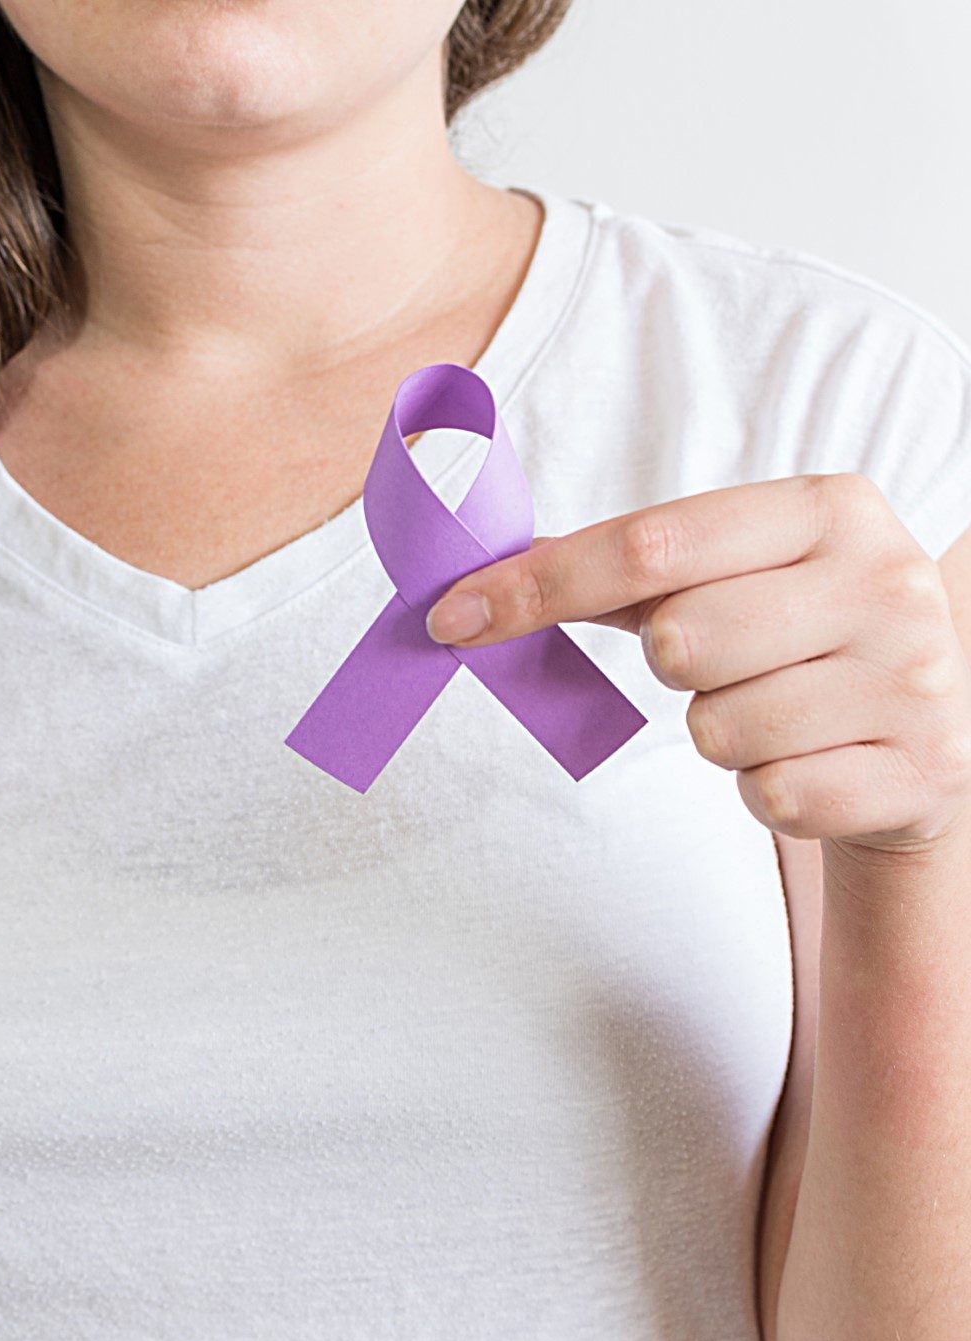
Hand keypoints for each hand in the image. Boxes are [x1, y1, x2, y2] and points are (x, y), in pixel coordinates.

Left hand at [424, 474, 970, 853]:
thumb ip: (623, 569)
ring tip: (779, 715)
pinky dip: (769, 792)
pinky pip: (774, 798)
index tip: (451, 618)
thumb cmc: (800, 644)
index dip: (539, 586)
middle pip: (680, 641)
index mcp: (830, 508)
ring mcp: (916, 680)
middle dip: (674, 668)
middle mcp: (886, 581)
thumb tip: (482, 578)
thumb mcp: (735, 578)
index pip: (651, 544)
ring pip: (720, 730)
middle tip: (725, 665)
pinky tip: (813, 763)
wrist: (928, 738)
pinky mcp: (923, 772)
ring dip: (723, 736)